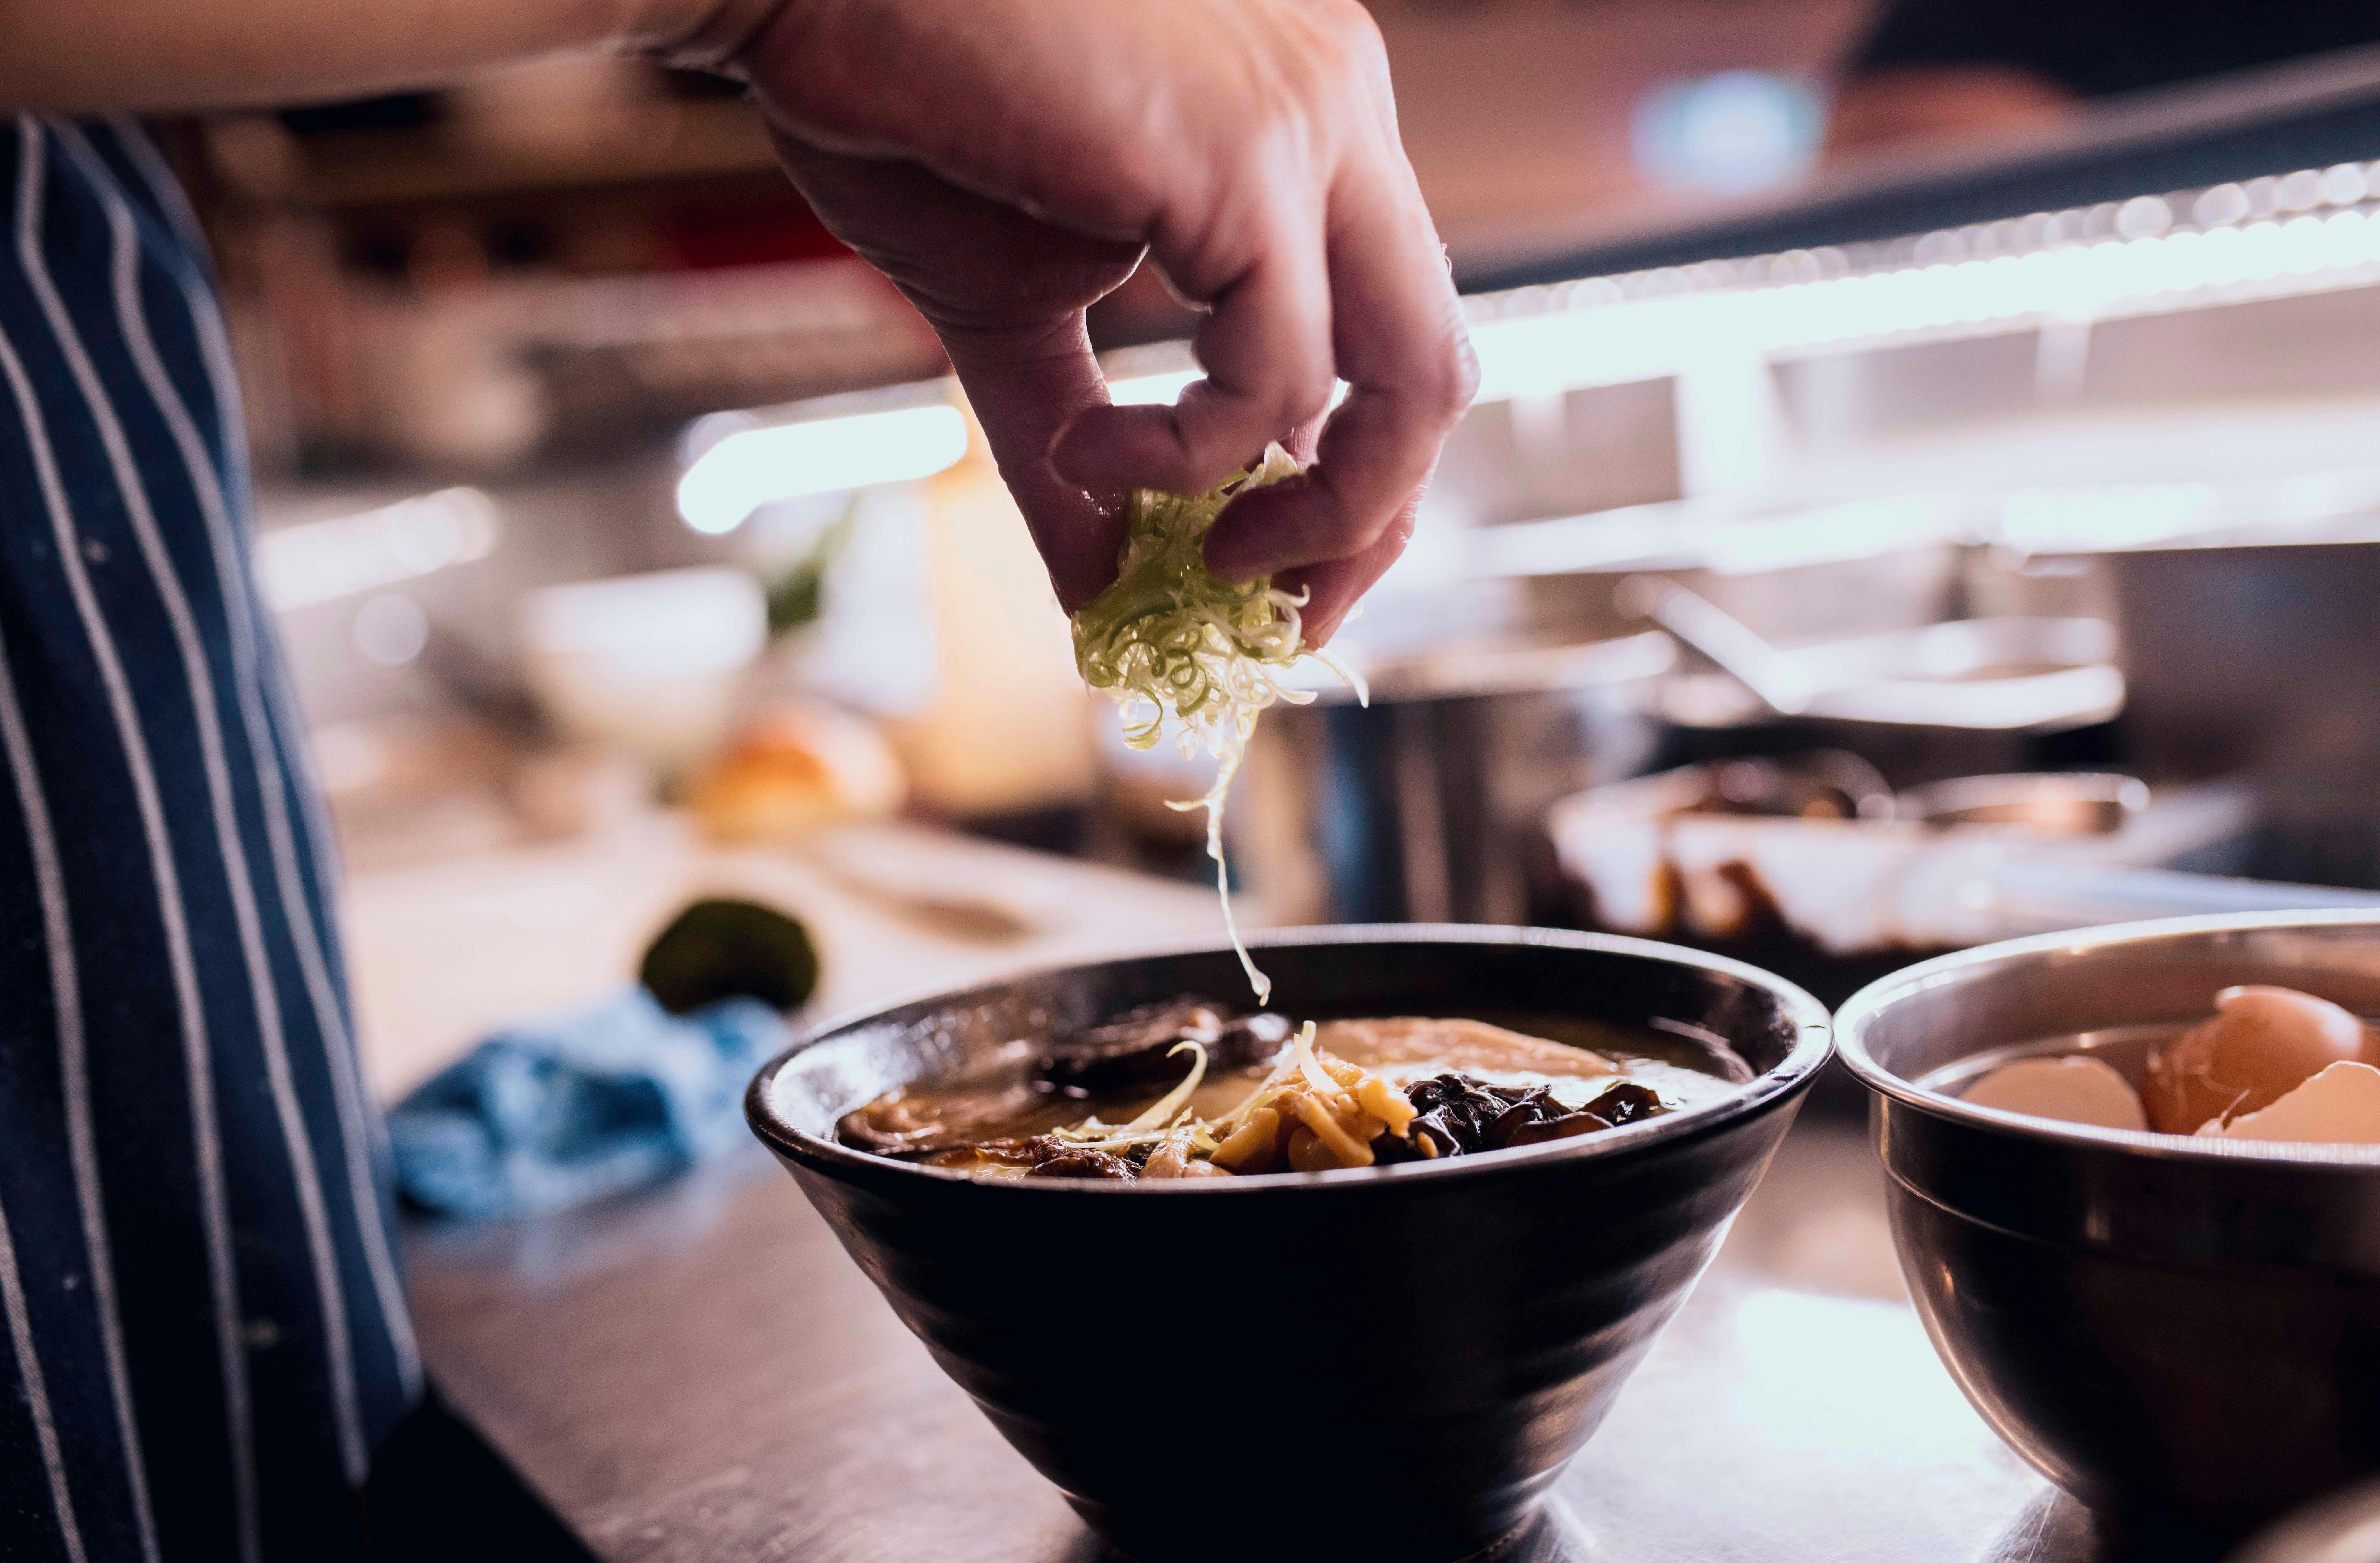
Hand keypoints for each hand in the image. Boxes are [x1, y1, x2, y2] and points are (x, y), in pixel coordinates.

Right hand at [725, 0, 1476, 642]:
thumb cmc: (902, 110)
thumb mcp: (1013, 315)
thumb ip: (1076, 459)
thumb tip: (1104, 603)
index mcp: (1308, 123)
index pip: (1402, 332)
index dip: (1361, 477)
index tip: (1272, 570)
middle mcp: (1340, 107)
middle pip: (1444, 370)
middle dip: (1367, 521)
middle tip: (1261, 603)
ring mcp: (1308, 123)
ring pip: (1411, 387)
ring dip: (1293, 513)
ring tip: (1156, 531)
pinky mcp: (1246, 160)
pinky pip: (1278, 379)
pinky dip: (1188, 455)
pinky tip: (1088, 447)